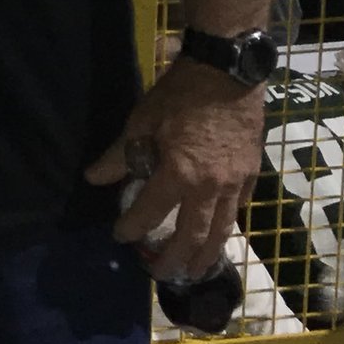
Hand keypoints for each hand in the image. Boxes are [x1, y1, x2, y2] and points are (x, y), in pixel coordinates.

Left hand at [87, 61, 263, 280]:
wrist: (228, 71)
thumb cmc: (181, 93)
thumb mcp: (142, 119)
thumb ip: (120, 154)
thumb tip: (93, 178)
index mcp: (179, 174)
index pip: (150, 212)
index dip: (132, 227)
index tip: (120, 236)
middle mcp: (209, 188)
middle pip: (193, 236)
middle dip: (176, 259)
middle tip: (162, 273)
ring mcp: (234, 184)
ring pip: (222, 231)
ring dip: (207, 255)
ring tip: (196, 271)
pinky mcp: (250, 174)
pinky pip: (238, 209)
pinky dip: (227, 225)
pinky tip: (220, 232)